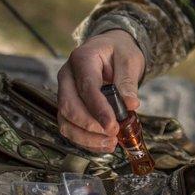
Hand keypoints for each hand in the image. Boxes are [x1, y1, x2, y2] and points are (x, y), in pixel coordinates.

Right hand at [55, 29, 144, 152]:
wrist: (110, 50)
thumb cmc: (119, 53)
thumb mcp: (129, 60)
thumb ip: (128, 81)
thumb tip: (130, 105)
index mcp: (82, 58)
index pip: (87, 87)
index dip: (99, 109)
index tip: (112, 125)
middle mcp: (67, 75)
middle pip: (69, 106)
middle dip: (90, 126)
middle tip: (113, 135)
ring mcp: (64, 91)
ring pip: (65, 121)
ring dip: (86, 137)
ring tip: (110, 143)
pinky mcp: (67, 106)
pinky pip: (70, 127)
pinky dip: (85, 140)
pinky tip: (103, 144)